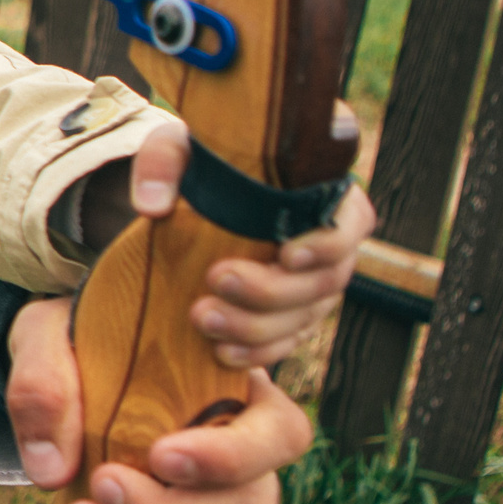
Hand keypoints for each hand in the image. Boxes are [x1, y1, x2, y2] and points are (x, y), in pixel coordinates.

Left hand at [4, 308, 308, 503]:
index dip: (230, 457)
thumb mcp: (48, 338)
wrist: (59, 373)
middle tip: (100, 485)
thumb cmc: (73, 347)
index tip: (163, 455)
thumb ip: (46, 384)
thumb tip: (51, 469)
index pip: (282, 436)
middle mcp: (244, 466)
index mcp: (239, 396)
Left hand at [88, 117, 374, 367]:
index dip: (328, 244)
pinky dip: (256, 352)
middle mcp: (329, 246)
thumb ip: (164, 164)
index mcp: (323, 197)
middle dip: (271, 290)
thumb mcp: (181, 150)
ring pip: (302, 319)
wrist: (197, 197)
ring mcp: (313, 287)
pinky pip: (285, 343)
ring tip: (203, 318)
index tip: (287, 253)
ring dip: (255, 326)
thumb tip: (151, 205)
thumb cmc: (203, 165)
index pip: (351, 223)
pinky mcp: (290, 317)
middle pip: (323, 281)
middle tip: (218, 278)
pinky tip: (222, 353)